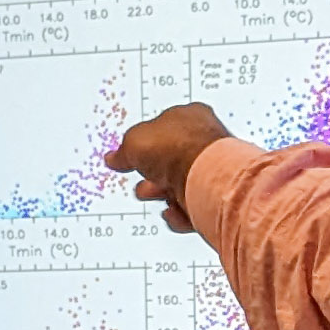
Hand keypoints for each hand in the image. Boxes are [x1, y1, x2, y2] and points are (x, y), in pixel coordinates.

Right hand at [107, 104, 233, 234]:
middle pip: (171, 160)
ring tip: (151, 195)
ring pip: (180, 186)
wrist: (204, 178)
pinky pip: (192, 207)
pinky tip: (171, 211)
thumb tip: (114, 157)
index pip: (163, 128)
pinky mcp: (215, 198)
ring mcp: (212, 171)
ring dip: (161, 193)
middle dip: (151, 174)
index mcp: (189, 116)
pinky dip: (179, 213)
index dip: (144, 144)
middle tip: (142, 181)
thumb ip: (123, 150)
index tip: (131, 155)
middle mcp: (205, 142)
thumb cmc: (176, 148)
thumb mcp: (134, 141)